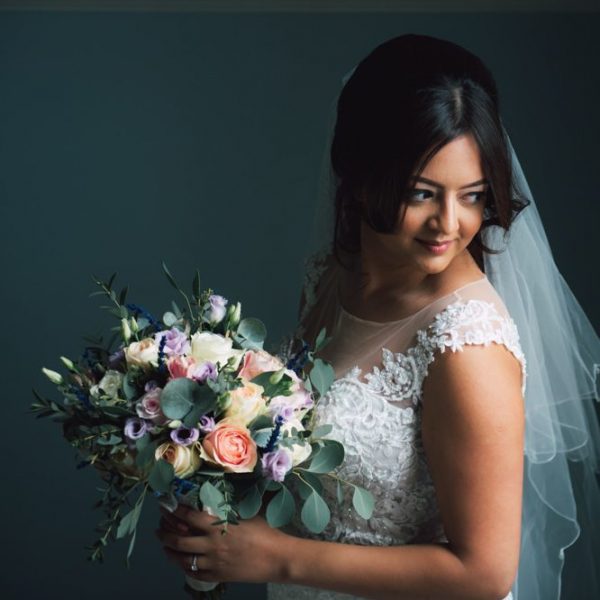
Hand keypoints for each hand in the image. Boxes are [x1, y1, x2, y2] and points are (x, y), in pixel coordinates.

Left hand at [156, 505, 291, 583]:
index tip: (165, 506)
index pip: (188, 517)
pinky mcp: (218, 576)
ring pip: (182, 559)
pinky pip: (193, 573)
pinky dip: (184, 566)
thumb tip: (209, 507)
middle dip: (164, 533)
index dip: (174, 511)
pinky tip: (181, 562)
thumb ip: (224, 514)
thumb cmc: (264, 532)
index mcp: (218, 526)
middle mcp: (211, 544)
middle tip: (159, 527)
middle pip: (178, 540)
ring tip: (165, 545)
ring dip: (169, 551)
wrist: (276, 558)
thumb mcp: (244, 515)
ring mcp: (213, 562)